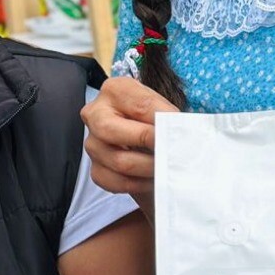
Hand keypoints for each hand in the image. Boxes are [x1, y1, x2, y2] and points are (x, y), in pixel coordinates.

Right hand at [82, 77, 177, 206]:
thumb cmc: (154, 120)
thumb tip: (181, 134)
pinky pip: (116, 182)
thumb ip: (168, 118)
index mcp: (114, 90)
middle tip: (172, 151)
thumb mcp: (162, 109)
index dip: (164, 121)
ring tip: (169, 167)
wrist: (146, 139)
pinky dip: (139, 184)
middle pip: (112, 130)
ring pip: (120, 161)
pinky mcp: (96, 169)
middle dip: (149, 143)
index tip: (182, 133)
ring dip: (149, 168)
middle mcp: (96, 114)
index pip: (140, 105)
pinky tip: (153, 179)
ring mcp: (92, 143)